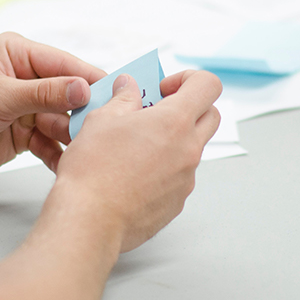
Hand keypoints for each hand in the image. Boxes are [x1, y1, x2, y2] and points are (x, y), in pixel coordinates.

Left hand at [0, 32, 105, 178]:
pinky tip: (69, 165)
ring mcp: (27, 107)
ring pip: (65, 121)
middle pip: (71, 94)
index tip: (119, 96)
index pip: (67, 65)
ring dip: (74, 137)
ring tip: (89, 152)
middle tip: (106, 131)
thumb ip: (44, 93)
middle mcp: (27, 77)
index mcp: (19, 54)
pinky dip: (59, 154)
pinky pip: (52, 142)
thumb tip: (84, 88)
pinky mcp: (25, 133)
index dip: (92, 81)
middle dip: (86, 113)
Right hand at [52, 70, 220, 252]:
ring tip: (135, 146)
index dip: (188, 79)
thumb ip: (123, 98)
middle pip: (210, 116)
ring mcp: (186, 179)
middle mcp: (188, 150)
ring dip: (173, 140)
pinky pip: (179, 176)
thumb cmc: (93, 170)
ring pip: (192, 149)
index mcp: (174, 122)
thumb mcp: (101, 119)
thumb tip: (129, 87)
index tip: (164, 88)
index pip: (208, 85)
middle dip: (188, 108)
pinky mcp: (176, 202)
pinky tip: (132, 174)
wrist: (89, 219)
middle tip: (156, 112)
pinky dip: (163, 169)